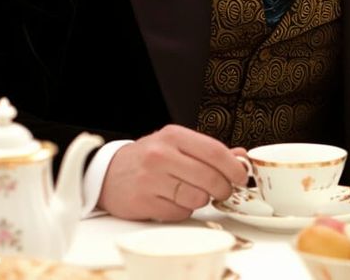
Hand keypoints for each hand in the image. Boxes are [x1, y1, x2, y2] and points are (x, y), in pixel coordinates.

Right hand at [99, 125, 248, 220]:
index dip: (234, 168)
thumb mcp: (177, 145)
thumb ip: (209, 151)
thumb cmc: (148, 159)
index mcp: (173, 136)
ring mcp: (150, 179)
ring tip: (190, 193)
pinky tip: (172, 201)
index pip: (215, 152)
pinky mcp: (142, 201)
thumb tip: (241, 157)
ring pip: (197, 198)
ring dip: (201, 200)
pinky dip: (182, 211)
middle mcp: (161, 155)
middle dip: (223, 188)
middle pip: (210, 178)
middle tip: (222, 191)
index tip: (241, 177)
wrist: (107, 174)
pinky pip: (179, 213)